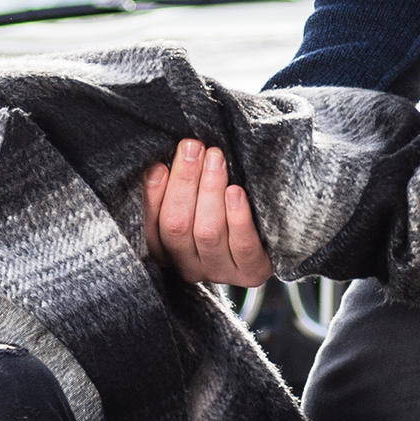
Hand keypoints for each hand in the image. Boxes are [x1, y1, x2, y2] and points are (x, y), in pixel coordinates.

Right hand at [144, 138, 274, 285]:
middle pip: (177, 225)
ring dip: (210, 190)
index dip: (154, 195)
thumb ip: (179, 190)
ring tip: (216, 159)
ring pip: (207, 232)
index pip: (153, 225)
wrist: (266, 248)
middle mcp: (189, 267)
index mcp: (167, 253)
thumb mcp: (195, 205)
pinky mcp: (251, 272)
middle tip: (192, 148)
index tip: (160, 165)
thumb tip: (164, 162)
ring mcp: (220, 272)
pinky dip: (237, 216)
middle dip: (184, 182)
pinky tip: (236, 192)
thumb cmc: (223, 215)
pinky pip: (241, 245)